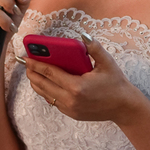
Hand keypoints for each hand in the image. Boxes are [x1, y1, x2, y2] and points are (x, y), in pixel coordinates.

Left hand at [23, 34, 147, 126]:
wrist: (124, 108)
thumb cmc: (116, 83)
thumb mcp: (107, 63)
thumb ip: (94, 47)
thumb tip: (84, 35)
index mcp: (76, 87)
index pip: (50, 73)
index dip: (36, 64)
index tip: (27, 57)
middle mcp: (70, 100)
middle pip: (42, 85)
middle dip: (32, 73)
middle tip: (26, 63)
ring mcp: (69, 109)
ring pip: (45, 94)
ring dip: (37, 83)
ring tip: (32, 72)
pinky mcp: (71, 114)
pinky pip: (53, 101)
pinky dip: (46, 91)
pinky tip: (44, 82)